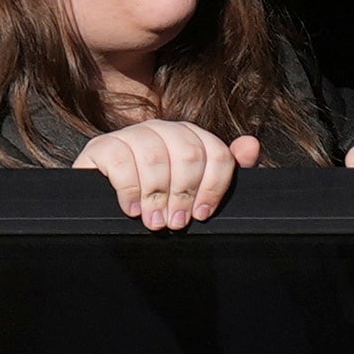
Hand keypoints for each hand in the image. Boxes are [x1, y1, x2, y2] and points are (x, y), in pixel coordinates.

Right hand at [82, 122, 257, 229]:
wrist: (101, 206)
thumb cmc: (152, 203)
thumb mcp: (191, 193)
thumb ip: (222, 171)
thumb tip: (252, 146)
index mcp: (189, 138)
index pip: (215, 152)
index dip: (213, 186)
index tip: (203, 215)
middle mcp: (163, 130)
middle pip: (187, 153)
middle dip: (183, 194)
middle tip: (176, 223)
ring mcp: (132, 135)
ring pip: (155, 156)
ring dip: (156, 195)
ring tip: (154, 222)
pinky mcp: (102, 146)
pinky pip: (121, 159)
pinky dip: (129, 189)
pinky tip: (131, 209)